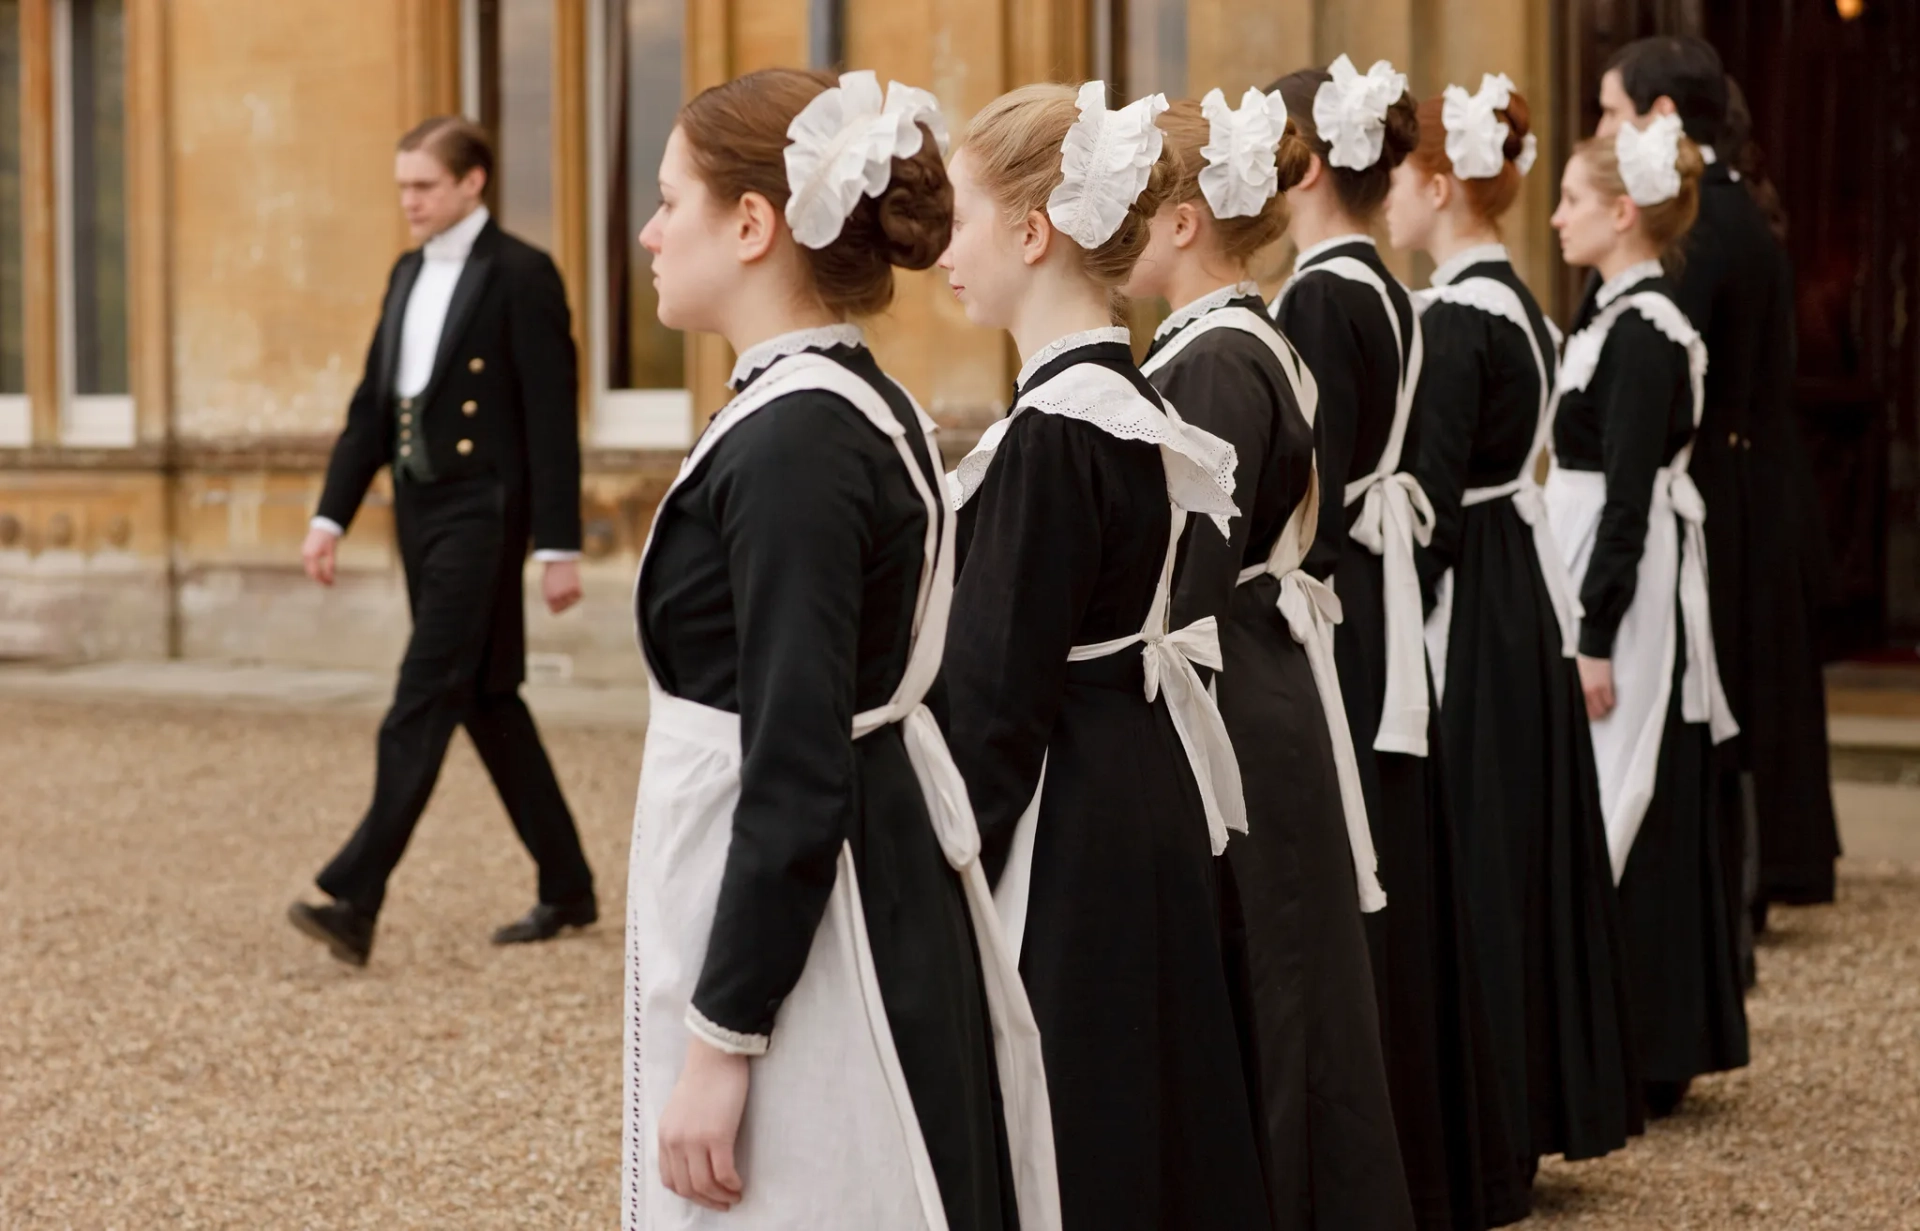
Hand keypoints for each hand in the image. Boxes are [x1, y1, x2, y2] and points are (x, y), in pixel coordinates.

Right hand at [302, 526, 338, 585]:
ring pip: (308, 569)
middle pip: (311, 572)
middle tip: (329, 585)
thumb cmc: (329, 539)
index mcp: (312, 555)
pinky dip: (313, 569)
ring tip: (325, 580)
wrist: (324, 526)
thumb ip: (330, 565)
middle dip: (319, 579)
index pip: (316, 573)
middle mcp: (306, 555)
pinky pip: (307, 564)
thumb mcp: (331, 553)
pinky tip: (320, 572)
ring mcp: (303, 553)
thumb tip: (331, 578)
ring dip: (316, 575)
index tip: (331, 584)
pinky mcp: (304, 551)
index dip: (323, 580)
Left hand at [542, 559, 582, 613]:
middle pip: (565, 607)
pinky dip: (578, 590)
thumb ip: (552, 600)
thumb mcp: (548, 588)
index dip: (557, 606)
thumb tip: (559, 609)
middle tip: (562, 588)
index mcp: (549, 598)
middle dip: (565, 601)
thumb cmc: (552, 575)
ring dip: (572, 595)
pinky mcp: (576, 589)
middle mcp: (557, 598)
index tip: (557, 598)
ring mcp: (567, 594)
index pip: (555, 611)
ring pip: (573, 602)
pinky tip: (573, 582)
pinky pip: (579, 595)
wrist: (559, 562)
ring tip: (567, 585)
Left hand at [658, 1036, 748, 1210]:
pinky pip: (723, 1173)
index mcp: (665, 1135)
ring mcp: (695, 1139)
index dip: (689, 1194)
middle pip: (687, 1187)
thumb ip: (681, 1133)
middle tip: (724, 1203)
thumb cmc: (704, 1078)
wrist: (714, 1055)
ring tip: (735, 1196)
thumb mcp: (680, 1109)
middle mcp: (675, 1141)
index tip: (705, 1195)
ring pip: (704, 1185)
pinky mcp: (717, 1135)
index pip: (670, 1180)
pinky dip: (732, 1184)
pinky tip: (740, 1184)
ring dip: (721, 1196)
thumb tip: (693, 1159)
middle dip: (706, 1201)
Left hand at [1577, 654, 1615, 720]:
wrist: (1592, 650)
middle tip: (1601, 713)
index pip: (1584, 710)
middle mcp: (1587, 692)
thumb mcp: (1578, 676)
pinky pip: (1610, 700)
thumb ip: (1581, 688)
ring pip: (1604, 708)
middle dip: (1599, 714)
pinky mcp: (1606, 685)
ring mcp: (1597, 689)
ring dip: (1606, 709)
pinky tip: (1611, 700)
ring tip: (1606, 707)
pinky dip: (1611, 703)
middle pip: (1595, 712)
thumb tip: (1585, 698)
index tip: (1592, 717)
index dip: (1589, 716)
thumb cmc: (1584, 661)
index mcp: (1579, 690)